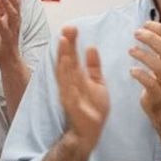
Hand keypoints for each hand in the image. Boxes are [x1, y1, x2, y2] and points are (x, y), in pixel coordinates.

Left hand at [0, 0, 21, 68]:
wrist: (8, 60)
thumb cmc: (4, 40)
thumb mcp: (1, 20)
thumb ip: (0, 8)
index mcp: (14, 17)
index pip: (15, 0)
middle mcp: (15, 23)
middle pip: (15, 5)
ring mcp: (12, 31)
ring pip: (12, 16)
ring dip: (6, 5)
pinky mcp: (7, 41)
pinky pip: (5, 31)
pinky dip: (1, 24)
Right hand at [54, 25, 108, 147]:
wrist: (89, 133)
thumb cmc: (93, 108)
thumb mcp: (97, 83)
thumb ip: (94, 67)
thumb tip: (91, 47)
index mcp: (76, 78)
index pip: (72, 56)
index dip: (71, 43)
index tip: (72, 28)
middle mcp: (70, 83)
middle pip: (67, 60)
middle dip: (67, 45)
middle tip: (67, 28)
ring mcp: (69, 93)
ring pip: (65, 71)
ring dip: (64, 56)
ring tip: (64, 40)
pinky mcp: (71, 103)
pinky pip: (68, 87)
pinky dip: (66, 75)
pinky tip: (66, 64)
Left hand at [128, 20, 160, 120]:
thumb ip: (160, 47)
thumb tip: (146, 27)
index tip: (146, 24)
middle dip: (151, 39)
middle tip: (136, 33)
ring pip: (160, 67)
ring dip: (144, 56)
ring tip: (131, 50)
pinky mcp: (158, 95)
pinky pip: (151, 83)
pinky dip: (141, 75)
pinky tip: (132, 70)